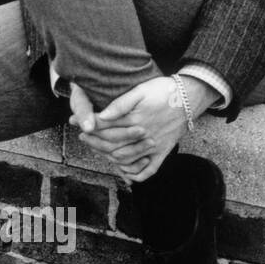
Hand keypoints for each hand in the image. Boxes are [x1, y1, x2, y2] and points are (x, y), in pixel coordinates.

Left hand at [69, 76, 214, 182]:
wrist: (190, 97)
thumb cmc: (163, 90)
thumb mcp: (140, 90)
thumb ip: (120, 104)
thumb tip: (102, 116)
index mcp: (135, 119)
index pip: (104, 126)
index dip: (87, 123)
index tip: (74, 120)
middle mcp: (143, 135)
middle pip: (111, 144)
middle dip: (93, 141)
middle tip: (81, 136)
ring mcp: (154, 146)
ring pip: (125, 158)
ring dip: (107, 156)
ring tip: (95, 148)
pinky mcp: (163, 151)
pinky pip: (148, 169)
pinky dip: (134, 173)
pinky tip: (123, 169)